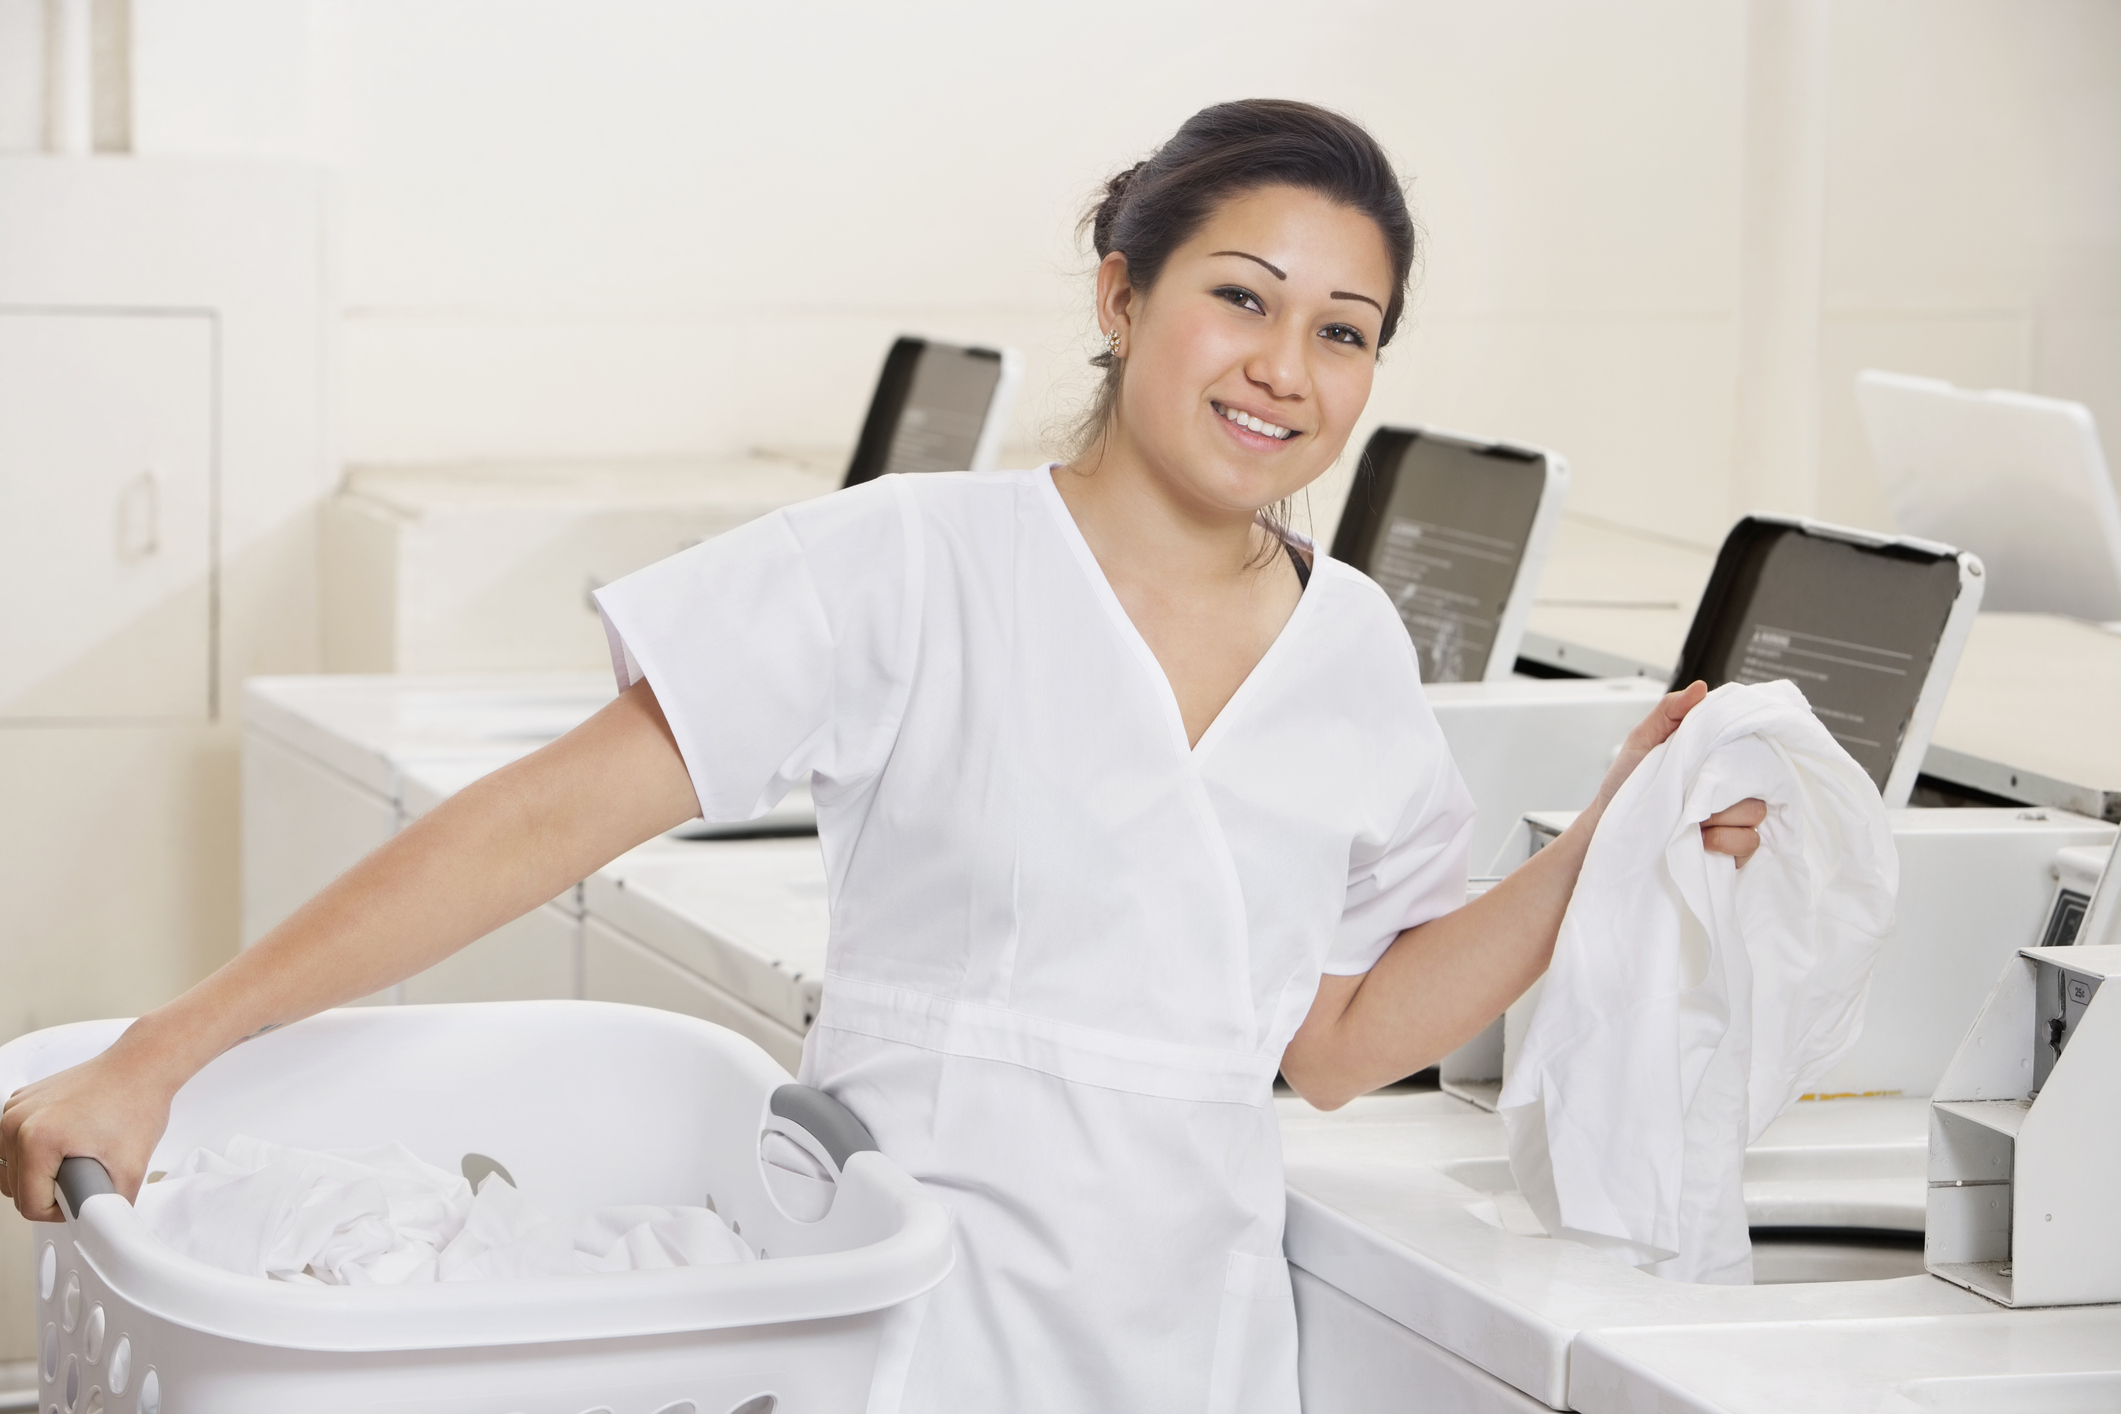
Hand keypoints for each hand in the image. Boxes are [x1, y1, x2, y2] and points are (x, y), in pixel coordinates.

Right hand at [1, 1043, 173, 1221]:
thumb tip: (101, 1233)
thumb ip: (111, 1208)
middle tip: (85, 1175)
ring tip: (74, 1160)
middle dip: (49, 1192)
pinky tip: (65, 1142)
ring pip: (10, 1168)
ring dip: (38, 1174)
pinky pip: (13, 1143)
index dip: (59, 1212)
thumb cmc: (137, 1105)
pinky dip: (33, 1151)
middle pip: (15, 1189)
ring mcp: (14, 1109)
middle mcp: (16, 1122)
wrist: (140, 1066)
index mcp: (37, 1140)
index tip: (82, 1199)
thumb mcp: (131, 1169)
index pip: (30, 1205)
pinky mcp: (19, 1102)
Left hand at [1590, 680, 1763, 866]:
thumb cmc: (1625, 784)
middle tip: (1692, 792)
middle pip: (1760, 783)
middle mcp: (1729, 788)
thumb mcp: (1642, 740)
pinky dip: (1725, 841)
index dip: (1747, 750)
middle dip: (1724, 790)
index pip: (1754, 749)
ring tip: (1689, 817)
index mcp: (1715, 760)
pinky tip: (1701, 839)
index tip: (1721, 756)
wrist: (1608, 827)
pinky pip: (1749, 843)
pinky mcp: (1731, 850)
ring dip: (1720, 817)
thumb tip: (1700, 689)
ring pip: (1756, 813)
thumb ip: (1670, 711)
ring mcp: (1733, 820)